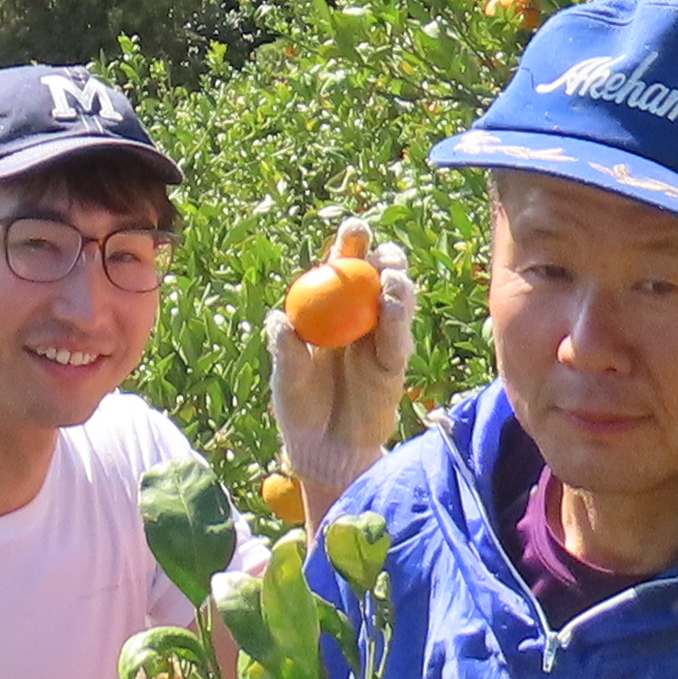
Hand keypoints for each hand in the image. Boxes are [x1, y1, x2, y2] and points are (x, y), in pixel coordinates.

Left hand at [265, 220, 413, 521]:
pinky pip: (398, 339)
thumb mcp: (286, 377)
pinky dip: (397, 320)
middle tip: (378, 252)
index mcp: (332, 310)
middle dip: (386, 258)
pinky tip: (392, 305)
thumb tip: (279, 320)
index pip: (345, 269)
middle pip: (381, 278)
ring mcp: (382, 340)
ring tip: (390, 277)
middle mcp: (362, 319)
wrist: (323, 450)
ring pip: (398, 303)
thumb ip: (285, 349)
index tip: (355, 229)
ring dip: (397, 285)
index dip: (352, 246)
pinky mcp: (394, 366)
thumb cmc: (300, 406)